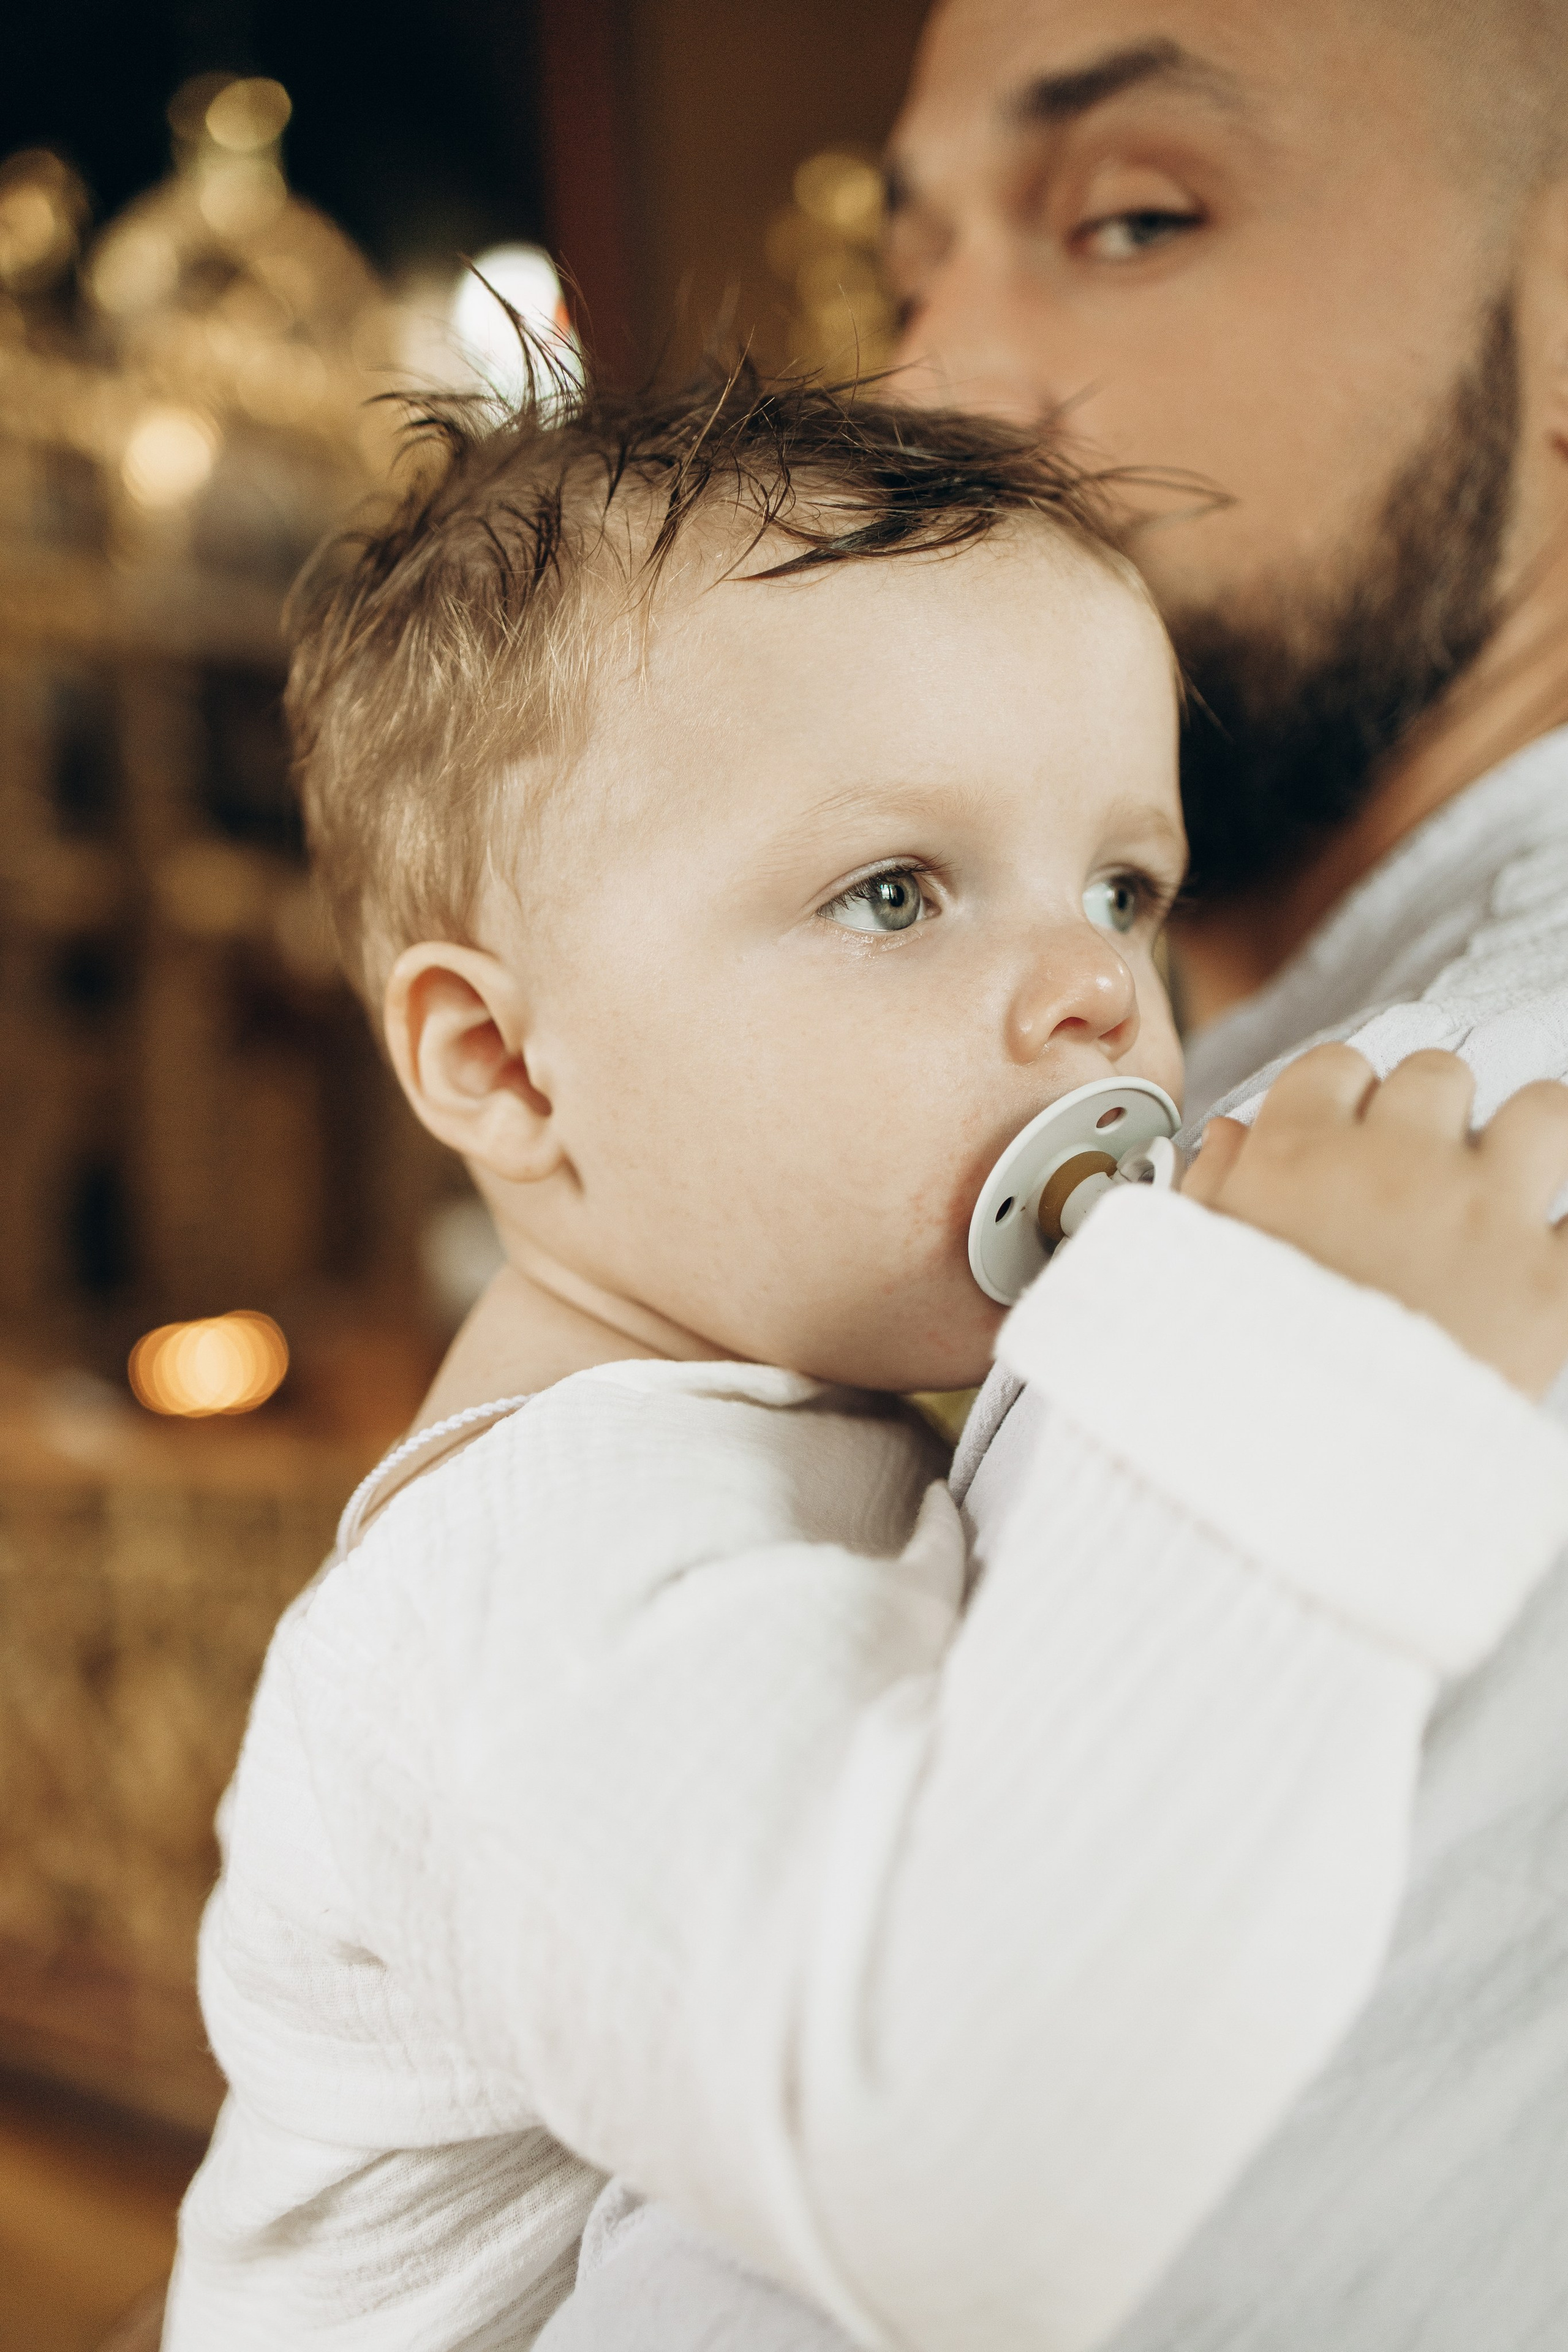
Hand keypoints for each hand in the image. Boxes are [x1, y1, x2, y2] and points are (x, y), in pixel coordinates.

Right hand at [1182, 1044, 1567, 1397]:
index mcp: (1296, 1156)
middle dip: (1431, 1121)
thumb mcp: (1189, 1272)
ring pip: (1545, 1110)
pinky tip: (1552, 1256)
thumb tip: (1234, 1138)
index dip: (1343, 1102)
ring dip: (1530, 1144)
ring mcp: (1484, 1218)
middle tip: (1422, 1183)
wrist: (1296, 1484)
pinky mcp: (1554, 1285)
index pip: (1337, 1065)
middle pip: (1438, 1077)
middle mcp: (1394, 1166)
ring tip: (1509, 1195)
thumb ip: (1211, 1192)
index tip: (1344, 1141)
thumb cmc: (1228, 1381)